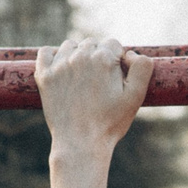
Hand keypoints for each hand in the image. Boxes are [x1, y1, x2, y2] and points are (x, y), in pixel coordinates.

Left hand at [35, 37, 152, 153]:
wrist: (80, 144)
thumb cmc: (110, 123)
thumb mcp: (136, 96)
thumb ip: (143, 68)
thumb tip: (130, 53)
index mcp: (103, 58)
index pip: (113, 44)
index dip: (117, 61)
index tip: (115, 78)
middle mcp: (80, 56)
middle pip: (92, 43)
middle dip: (98, 58)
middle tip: (99, 83)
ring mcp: (60, 65)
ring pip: (70, 46)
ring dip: (77, 56)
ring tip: (82, 79)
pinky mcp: (44, 75)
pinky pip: (46, 52)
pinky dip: (53, 56)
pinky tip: (61, 70)